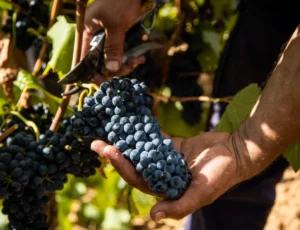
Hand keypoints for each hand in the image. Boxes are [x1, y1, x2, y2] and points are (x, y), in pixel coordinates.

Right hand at [82, 0, 144, 74]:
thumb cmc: (120, 1)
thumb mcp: (116, 25)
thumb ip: (113, 48)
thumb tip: (112, 70)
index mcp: (87, 33)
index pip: (84, 60)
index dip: (92, 74)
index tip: (103, 83)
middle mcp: (94, 37)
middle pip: (100, 62)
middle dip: (115, 69)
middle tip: (131, 68)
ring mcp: (106, 37)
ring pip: (112, 59)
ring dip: (125, 63)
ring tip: (138, 61)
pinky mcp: (116, 36)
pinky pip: (121, 52)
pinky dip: (129, 56)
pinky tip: (139, 58)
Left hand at [91, 132, 246, 220]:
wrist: (235, 153)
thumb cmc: (221, 175)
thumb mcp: (202, 193)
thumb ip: (179, 206)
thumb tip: (152, 217)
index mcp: (164, 188)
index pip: (136, 178)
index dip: (120, 165)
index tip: (106, 150)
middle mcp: (161, 174)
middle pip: (133, 164)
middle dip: (114, 153)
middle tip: (96, 141)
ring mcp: (164, 159)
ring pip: (140, 150)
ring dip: (124, 141)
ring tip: (108, 130)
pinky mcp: (172, 146)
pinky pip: (153, 138)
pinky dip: (142, 131)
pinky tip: (129, 122)